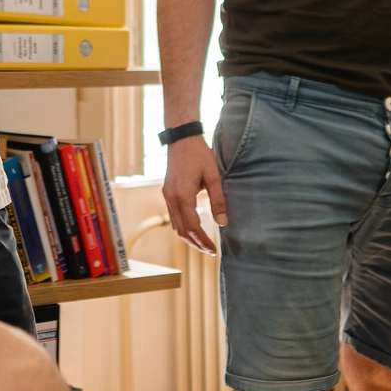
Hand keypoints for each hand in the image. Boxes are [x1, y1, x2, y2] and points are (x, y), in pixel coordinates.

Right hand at [162, 134, 224, 255]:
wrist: (181, 139)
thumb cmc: (199, 155)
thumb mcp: (213, 176)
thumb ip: (218, 200)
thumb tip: (222, 223)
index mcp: (182, 196)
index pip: (193, 227)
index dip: (203, 241)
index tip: (214, 249)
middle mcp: (171, 198)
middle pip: (182, 231)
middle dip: (196, 244)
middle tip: (209, 251)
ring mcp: (167, 196)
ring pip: (175, 225)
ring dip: (188, 237)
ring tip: (202, 243)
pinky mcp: (167, 193)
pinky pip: (173, 217)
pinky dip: (183, 227)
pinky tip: (193, 228)